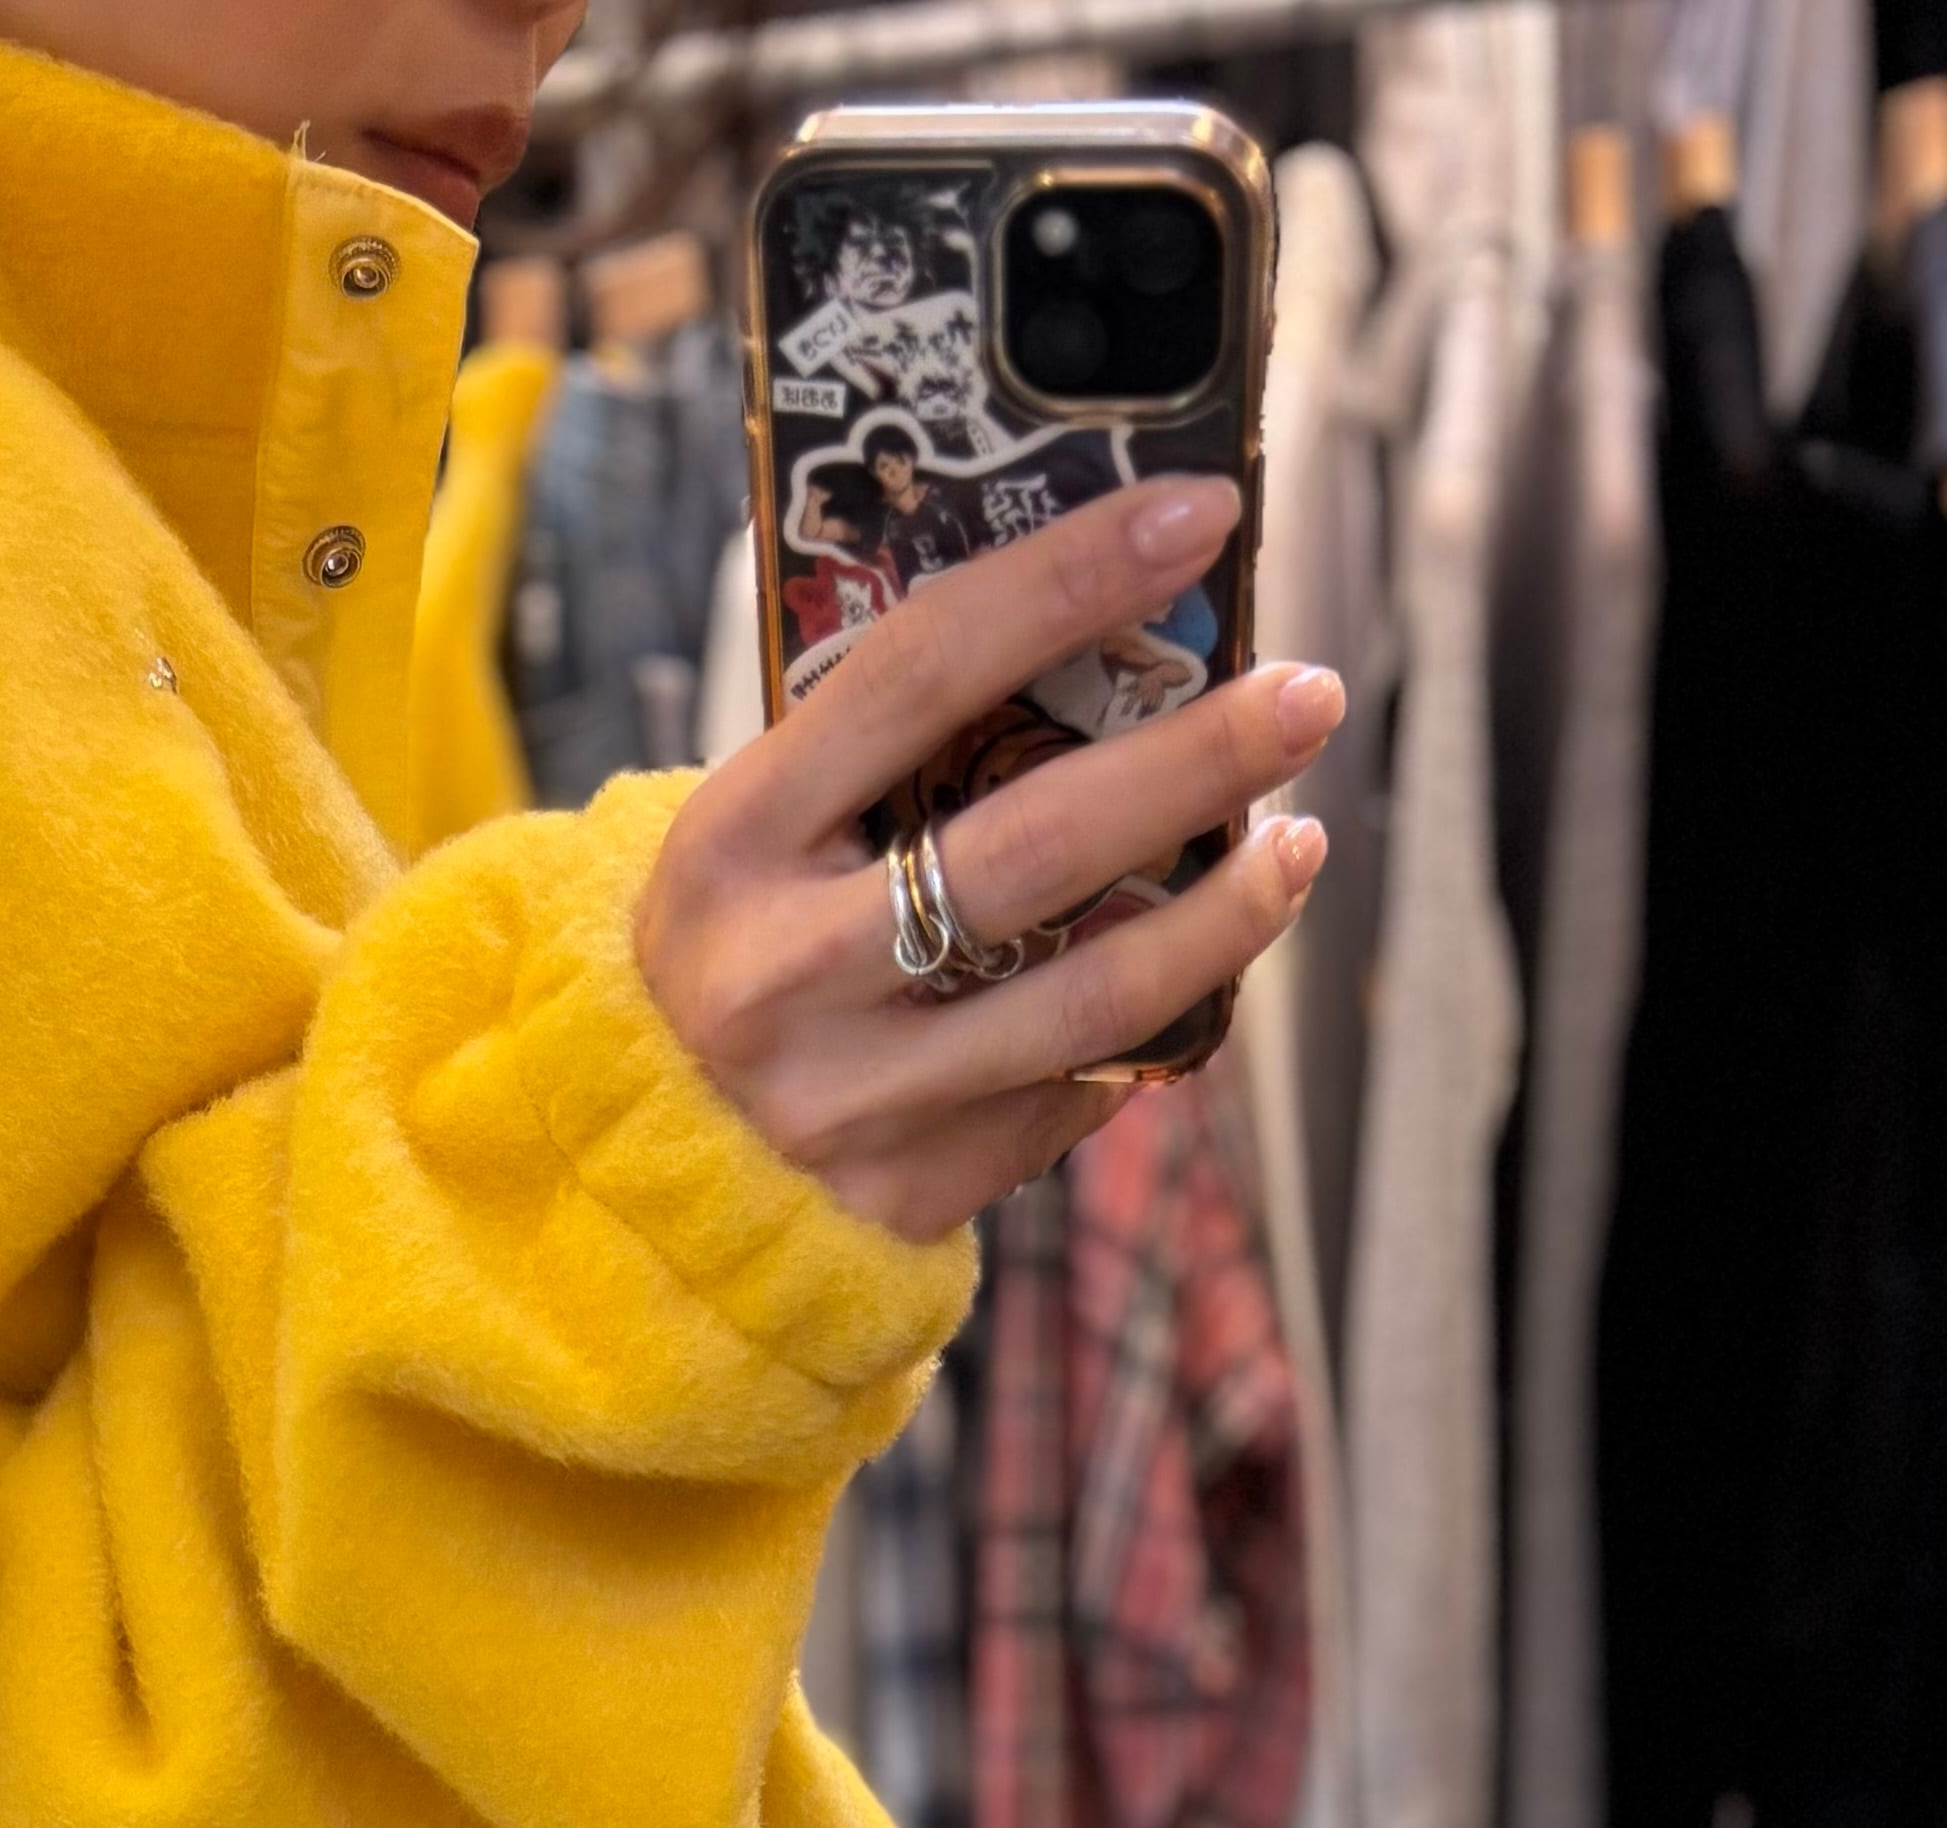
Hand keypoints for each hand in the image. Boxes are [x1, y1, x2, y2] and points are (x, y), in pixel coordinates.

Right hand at [637, 478, 1347, 1242]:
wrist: (642, 1173)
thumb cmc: (735, 950)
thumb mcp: (757, 834)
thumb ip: (886, 759)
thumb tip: (1106, 639)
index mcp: (731, 843)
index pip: (919, 673)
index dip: (1067, 580)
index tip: (1196, 515)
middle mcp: (782, 976)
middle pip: (1034, 846)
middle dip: (1193, 760)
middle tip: (1305, 696)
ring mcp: (850, 1100)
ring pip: (1090, 1001)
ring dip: (1222, 917)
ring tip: (1298, 846)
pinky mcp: (909, 1192)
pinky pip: (1069, 1095)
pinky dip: (1148, 1025)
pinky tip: (1196, 969)